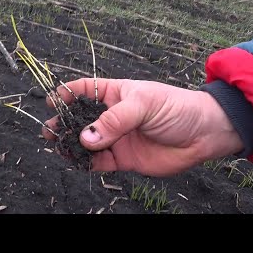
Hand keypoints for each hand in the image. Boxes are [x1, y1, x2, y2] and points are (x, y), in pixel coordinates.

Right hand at [43, 78, 242, 176]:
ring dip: (70, 144)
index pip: (84, 90)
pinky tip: (77, 161)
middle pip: (79, 118)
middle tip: (49, 130)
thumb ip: (114, 120)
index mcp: (115, 93)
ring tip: (58, 146)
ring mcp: (116, 137)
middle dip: (62, 123)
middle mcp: (111, 116)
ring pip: (85, 141)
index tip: (52, 102)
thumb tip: (85, 137)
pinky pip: (98, 162)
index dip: (66, 94)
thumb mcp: (144, 104)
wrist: (202, 135)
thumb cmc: (175, 108)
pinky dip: (86, 163)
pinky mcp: (123, 158)